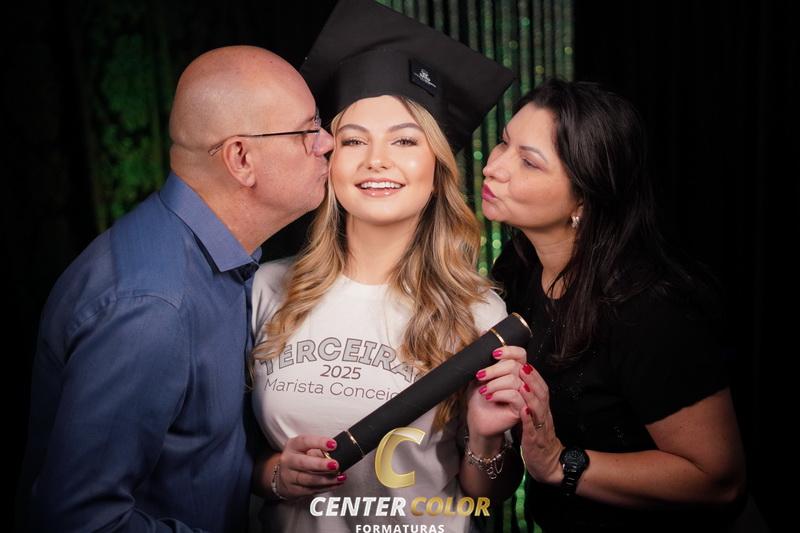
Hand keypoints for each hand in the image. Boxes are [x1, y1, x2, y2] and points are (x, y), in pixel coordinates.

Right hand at [276, 435, 344, 497]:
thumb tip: (339, 454)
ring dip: (326, 479)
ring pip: (308, 479)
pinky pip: (311, 490)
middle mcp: (288, 460)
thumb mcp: (306, 449)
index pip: (304, 441)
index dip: (319, 442)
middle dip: (321, 465)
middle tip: (335, 465)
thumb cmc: (300, 458)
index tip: (333, 444)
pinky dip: (326, 487)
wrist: (284, 476)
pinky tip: (336, 483)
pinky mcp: (294, 490)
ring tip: (340, 477)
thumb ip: (320, 450)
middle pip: (303, 463)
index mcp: (293, 445)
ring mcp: (289, 476)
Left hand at [467, 345, 526, 444]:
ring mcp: (524, 396)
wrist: (477, 420)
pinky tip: (490, 397)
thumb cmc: (479, 399)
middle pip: (517, 366)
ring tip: (484, 390)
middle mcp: (523, 382)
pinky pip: (515, 395)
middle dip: (495, 370)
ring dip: (495, 383)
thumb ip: (486, 361)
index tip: (494, 354)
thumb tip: (484, 336)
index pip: (521, 354)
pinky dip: (499, 394)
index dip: (509, 351)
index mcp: (515, 371)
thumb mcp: (481, 376)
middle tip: (480, 376)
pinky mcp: (522, 410)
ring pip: (515, 380)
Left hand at [517, 362, 562, 484]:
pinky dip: (528, 418)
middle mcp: (544, 413)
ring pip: (538, 407)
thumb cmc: (536, 436)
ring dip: (529, 394)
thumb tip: (513, 378)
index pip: (538, 383)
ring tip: (521, 382)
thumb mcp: (531, 413)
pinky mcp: (535, 441)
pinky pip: (533, 428)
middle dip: (530, 377)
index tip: (517, 359)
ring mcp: (541, 426)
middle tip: (518, 364)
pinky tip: (522, 410)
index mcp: (541, 405)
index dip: (528, 370)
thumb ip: (525, 397)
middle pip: (541, 391)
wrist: (547, 463)